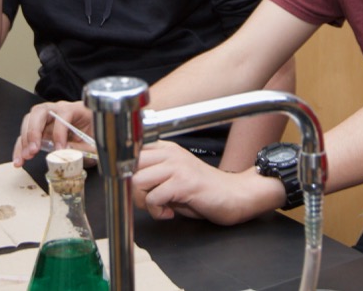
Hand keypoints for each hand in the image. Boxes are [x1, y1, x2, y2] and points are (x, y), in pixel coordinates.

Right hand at [13, 101, 93, 166]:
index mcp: (77, 109)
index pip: (63, 114)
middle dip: (34, 130)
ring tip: (25, 156)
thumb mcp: (95, 143)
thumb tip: (64, 152)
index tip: (59, 148)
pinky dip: (20, 147)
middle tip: (34, 149)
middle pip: (40, 111)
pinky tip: (19, 159)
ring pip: (29, 121)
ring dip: (25, 139)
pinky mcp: (42, 129)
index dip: (60, 132)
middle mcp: (59, 109)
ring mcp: (48, 119)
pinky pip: (27, 135)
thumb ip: (82, 147)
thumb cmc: (97, 135)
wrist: (98, 133)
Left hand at [131, 141, 279, 224]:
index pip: (132, 152)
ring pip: (137, 181)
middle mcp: (171, 154)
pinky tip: (169, 213)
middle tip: (147, 201)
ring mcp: (177, 167)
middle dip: (132, 189)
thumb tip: (129, 186)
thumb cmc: (205, 190)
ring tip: (159, 207)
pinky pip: (153, 198)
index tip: (137, 189)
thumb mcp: (174, 177)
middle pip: (130, 165)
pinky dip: (156, 212)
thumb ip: (153, 177)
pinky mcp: (184, 183)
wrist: (235, 195)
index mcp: (167, 149)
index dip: (128, 173)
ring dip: (143, 201)